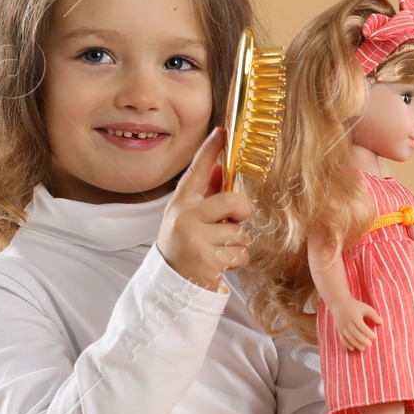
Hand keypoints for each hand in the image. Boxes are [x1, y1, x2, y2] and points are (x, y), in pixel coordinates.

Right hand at [158, 128, 251, 291]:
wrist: (171, 283)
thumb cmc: (187, 245)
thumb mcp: (191, 217)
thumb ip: (207, 195)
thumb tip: (220, 168)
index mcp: (182, 202)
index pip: (197, 170)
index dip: (211, 149)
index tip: (222, 131)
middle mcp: (184, 216)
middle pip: (232, 200)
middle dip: (242, 211)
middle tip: (234, 221)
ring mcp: (193, 237)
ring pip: (240, 232)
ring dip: (237, 243)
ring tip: (219, 248)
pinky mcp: (205, 259)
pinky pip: (240, 253)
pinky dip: (237, 261)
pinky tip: (220, 263)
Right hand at [332, 298, 381, 350]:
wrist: (339, 303)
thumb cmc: (355, 306)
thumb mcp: (365, 308)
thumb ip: (374, 315)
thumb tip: (381, 322)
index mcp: (354, 316)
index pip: (361, 326)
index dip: (367, 332)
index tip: (374, 336)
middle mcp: (347, 322)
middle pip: (355, 333)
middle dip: (362, 340)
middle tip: (370, 345)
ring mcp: (342, 326)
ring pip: (349, 337)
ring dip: (356, 344)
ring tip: (363, 348)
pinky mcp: (339, 329)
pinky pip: (342, 338)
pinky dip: (347, 344)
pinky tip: (353, 348)